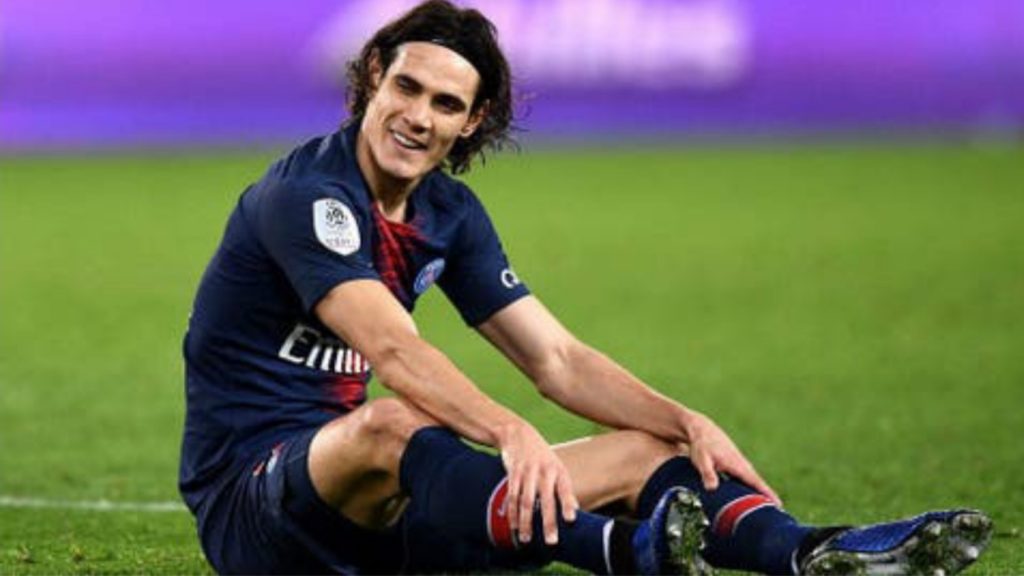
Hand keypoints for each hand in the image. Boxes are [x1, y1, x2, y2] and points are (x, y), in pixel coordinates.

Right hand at [498, 421, 578, 544]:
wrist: (518, 433)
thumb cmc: (541, 455)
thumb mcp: (556, 467)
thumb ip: (564, 488)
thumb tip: (575, 510)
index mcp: (558, 470)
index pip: (565, 489)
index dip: (567, 504)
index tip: (570, 520)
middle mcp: (544, 471)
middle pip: (546, 500)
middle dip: (548, 521)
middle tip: (551, 541)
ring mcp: (527, 472)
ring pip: (526, 501)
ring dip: (526, 522)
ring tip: (527, 539)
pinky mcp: (513, 473)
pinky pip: (512, 496)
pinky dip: (512, 513)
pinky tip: (514, 525)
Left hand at [683, 410, 781, 504]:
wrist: (701, 431)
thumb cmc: (702, 445)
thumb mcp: (702, 459)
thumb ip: (707, 473)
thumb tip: (712, 489)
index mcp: (738, 466)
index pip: (756, 482)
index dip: (767, 494)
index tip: (779, 505)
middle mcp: (743, 467)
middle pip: (758, 486)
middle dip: (768, 499)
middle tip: (778, 515)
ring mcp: (740, 467)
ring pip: (753, 484)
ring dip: (760, 496)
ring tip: (768, 512)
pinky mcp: (735, 469)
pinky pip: (746, 482)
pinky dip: (750, 491)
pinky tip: (750, 501)